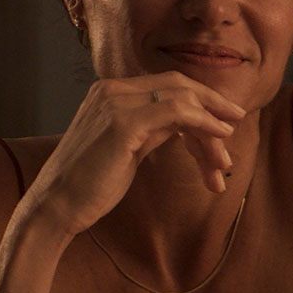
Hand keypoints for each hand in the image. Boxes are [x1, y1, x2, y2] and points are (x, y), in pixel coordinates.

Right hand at [21, 71, 246, 237]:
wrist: (55, 207)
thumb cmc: (90, 184)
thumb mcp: (127, 148)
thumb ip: (151, 130)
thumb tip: (184, 126)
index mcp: (110, 92)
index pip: (167, 85)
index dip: (200, 98)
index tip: (224, 117)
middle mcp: (112, 89)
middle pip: (178, 85)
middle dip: (212, 104)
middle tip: (237, 122)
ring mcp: (116, 103)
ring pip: (182, 98)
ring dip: (211, 124)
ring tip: (225, 156)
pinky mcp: (122, 123)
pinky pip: (177, 112)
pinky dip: (203, 123)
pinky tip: (219, 139)